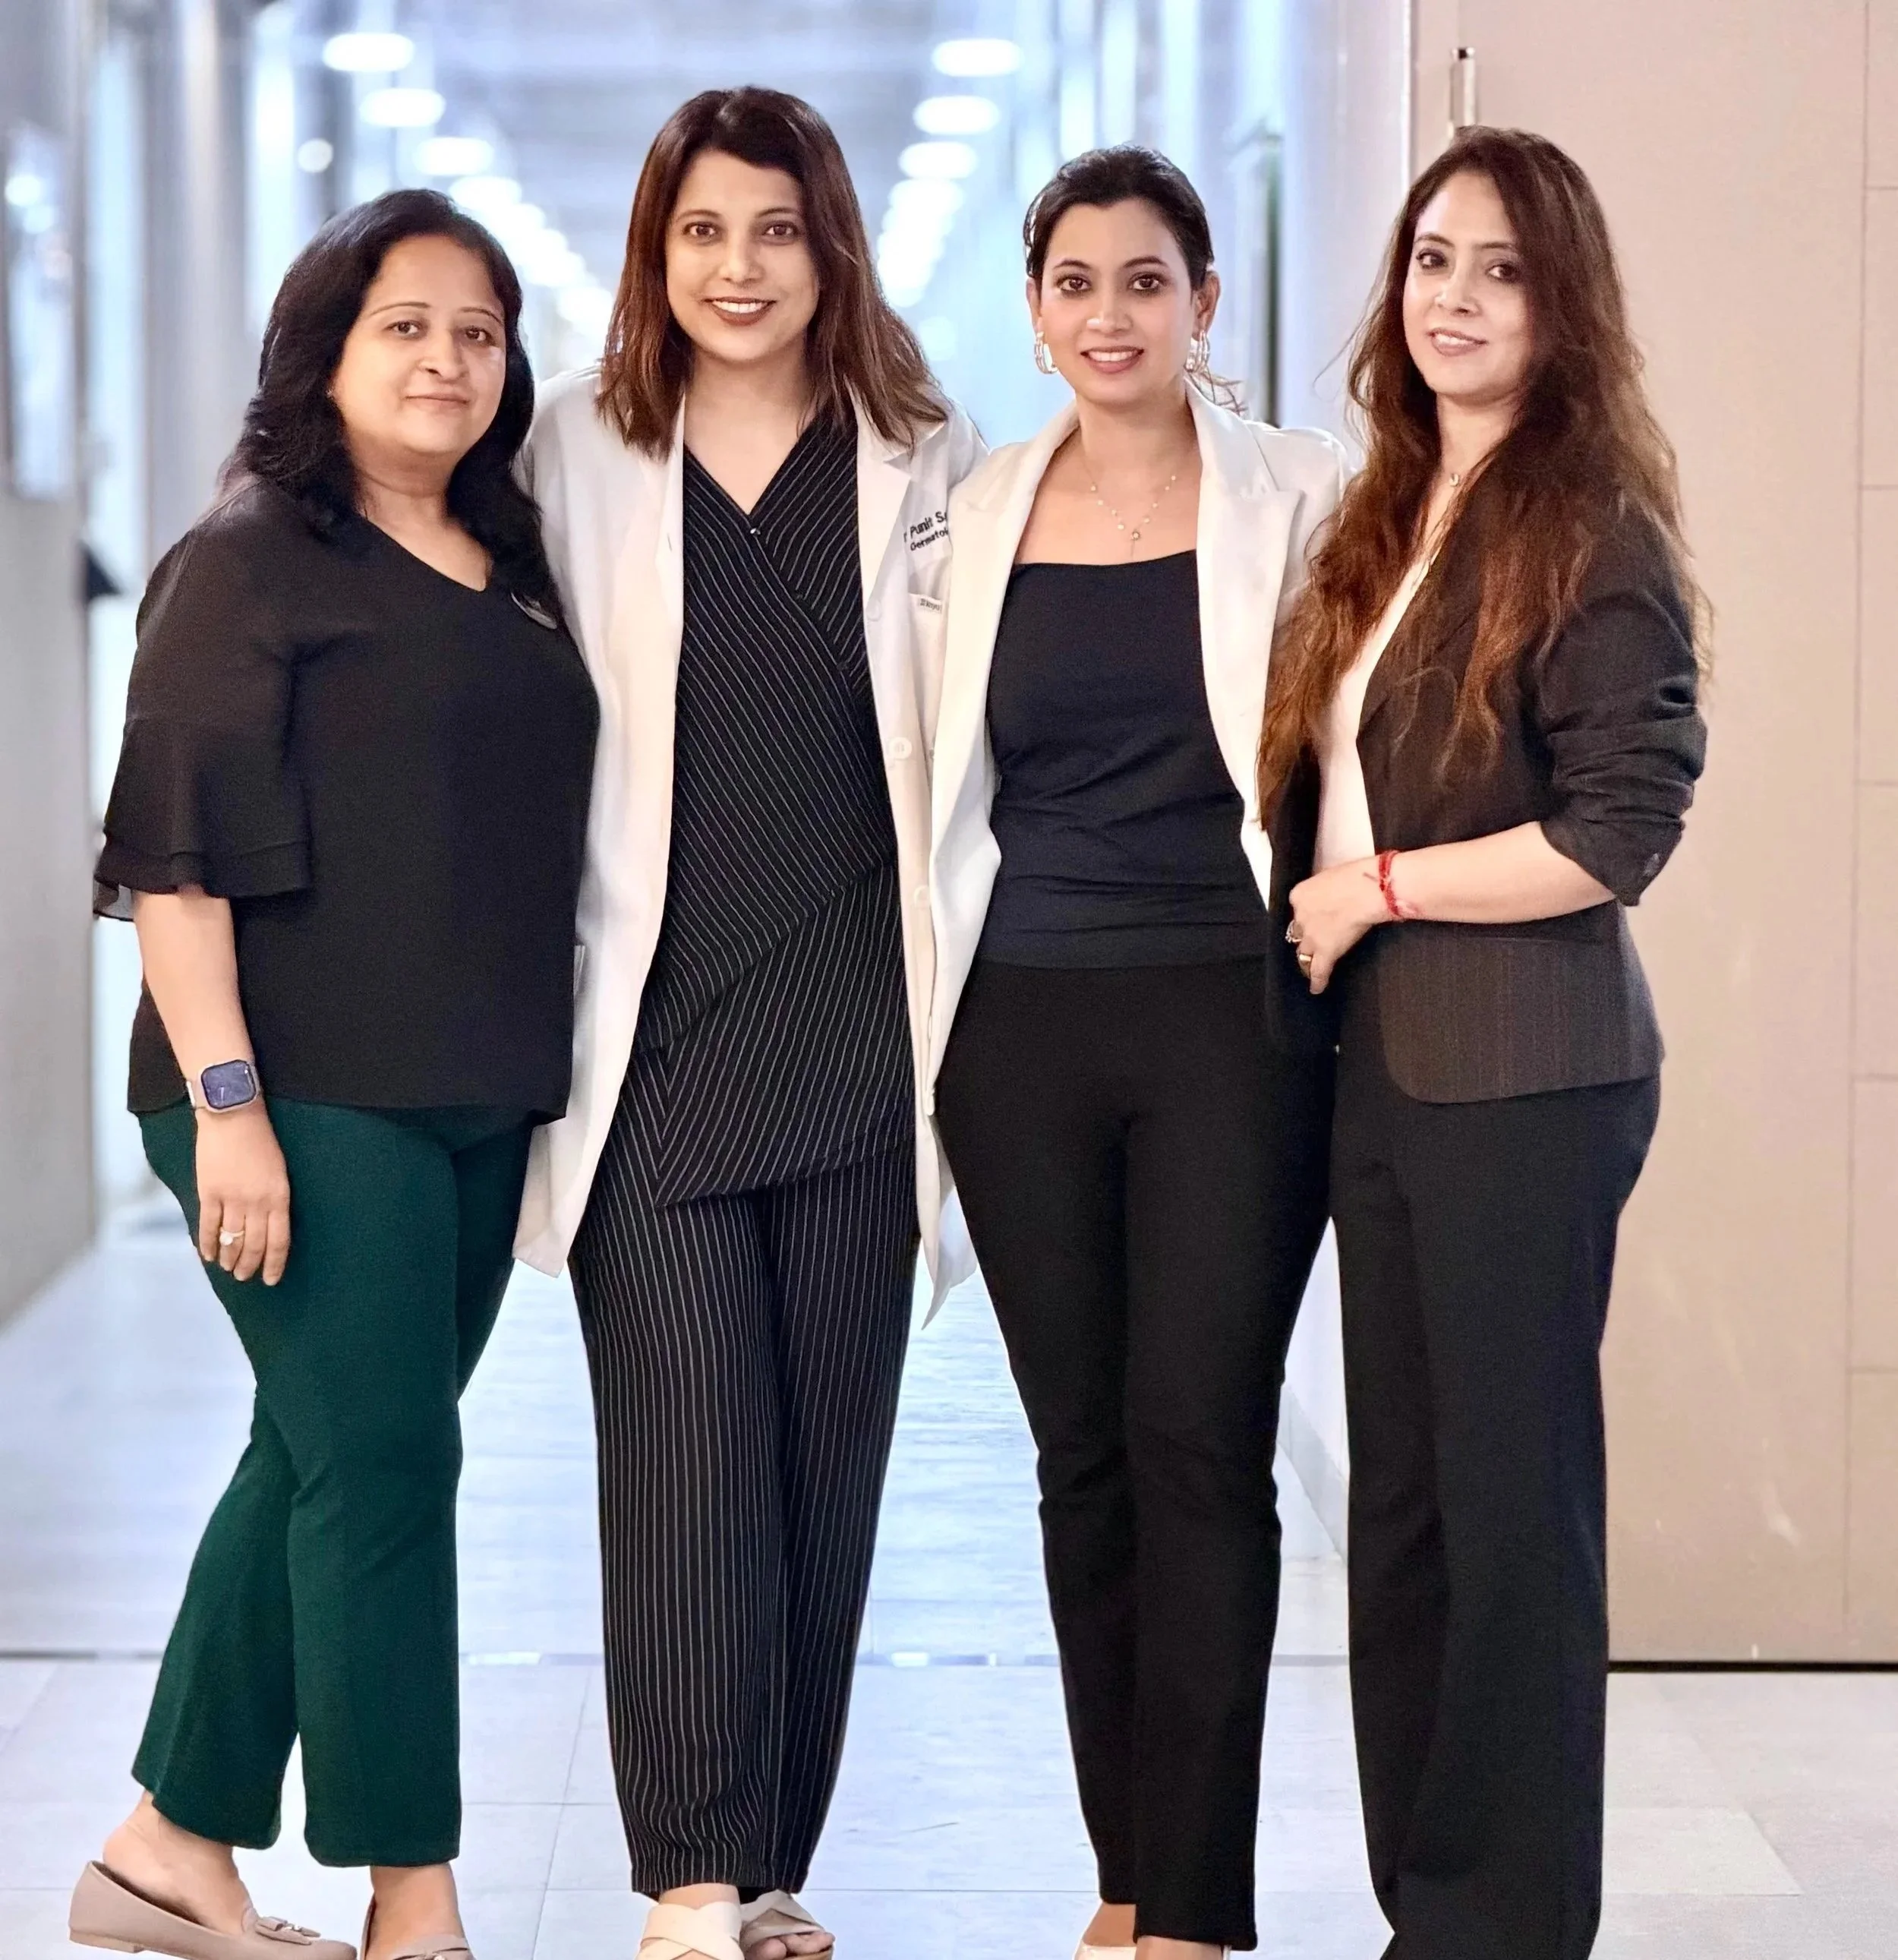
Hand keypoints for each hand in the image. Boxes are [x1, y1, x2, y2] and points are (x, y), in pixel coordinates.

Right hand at [194, 1103, 291, 1284]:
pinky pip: (207, 1227)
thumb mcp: (279, 1172)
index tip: (270, 1280)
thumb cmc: (262, 1141)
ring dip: (230, 1260)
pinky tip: (209, 1257)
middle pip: (254, 1245)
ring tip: (229, 1270)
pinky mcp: (208, 1193)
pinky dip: (207, 1245)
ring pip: (230, 1240)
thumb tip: (267, 1227)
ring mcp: (231, 1199)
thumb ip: (274, 1200)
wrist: (234, 1116)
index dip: (274, 1263)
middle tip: (245, 1277)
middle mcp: (257, 1202)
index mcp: (279, 1197)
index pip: (279, 1240)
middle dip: (250, 1265)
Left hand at [1287, 857, 1389, 993]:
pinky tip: (1316, 989)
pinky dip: (1317, 981)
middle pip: (1297, 932)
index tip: (1313, 918)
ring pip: (1303, 953)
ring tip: (1307, 969)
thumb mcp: (1333, 876)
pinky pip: (1318, 971)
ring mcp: (1311, 936)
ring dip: (1306, 961)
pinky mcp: (1326, 952)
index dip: (1307, 915)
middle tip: (1309, 945)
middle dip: (1303, 938)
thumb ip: (1327, 890)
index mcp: (1300, 894)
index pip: (1298, 908)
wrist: (1367, 890)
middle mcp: (1300, 916)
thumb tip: (1335, 896)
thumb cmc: (1357, 876)